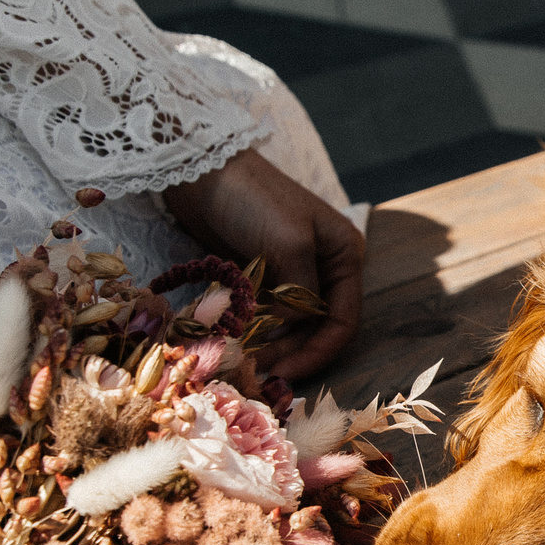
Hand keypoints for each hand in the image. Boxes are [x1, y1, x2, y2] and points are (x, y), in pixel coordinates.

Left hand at [162, 150, 364, 381]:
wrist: (201, 170)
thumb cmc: (254, 198)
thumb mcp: (289, 242)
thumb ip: (299, 294)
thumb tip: (292, 331)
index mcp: (343, 256)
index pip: (343, 319)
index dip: (320, 351)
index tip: (289, 373)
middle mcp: (322, 268)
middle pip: (314, 329)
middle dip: (290, 354)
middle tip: (258, 375)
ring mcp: (289, 273)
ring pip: (286, 327)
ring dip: (268, 348)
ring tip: (242, 363)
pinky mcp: (259, 276)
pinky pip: (261, 316)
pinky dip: (251, 333)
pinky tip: (234, 345)